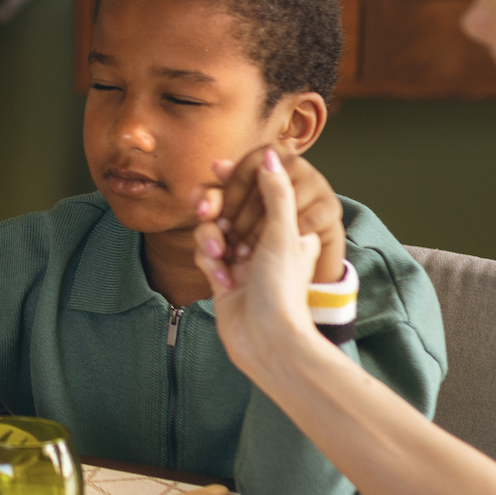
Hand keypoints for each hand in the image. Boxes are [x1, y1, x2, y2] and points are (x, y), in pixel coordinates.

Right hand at [196, 144, 345, 283]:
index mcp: (289, 229)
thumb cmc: (282, 289)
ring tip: (221, 255)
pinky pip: (206, 257)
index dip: (239, 179)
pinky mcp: (224, 278)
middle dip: (216, 210)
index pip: (261, 192)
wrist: (267, 340)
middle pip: (231, 209)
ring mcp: (243, 261)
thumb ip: (276, 192)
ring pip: (213, 231)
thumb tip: (271, 154)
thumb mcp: (283, 233)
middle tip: (206, 208)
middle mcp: (266, 243)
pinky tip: (222, 281)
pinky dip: (210, 265)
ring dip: (211, 240)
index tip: (220, 168)